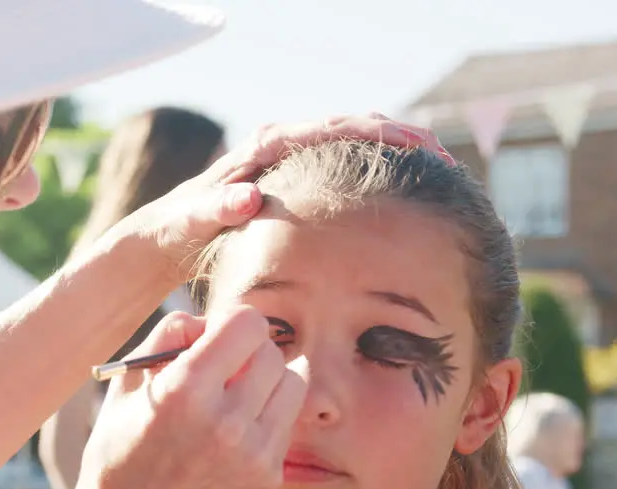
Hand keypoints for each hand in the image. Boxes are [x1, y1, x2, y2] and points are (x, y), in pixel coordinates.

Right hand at [71, 306, 305, 488]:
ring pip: (293, 382)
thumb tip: (210, 320)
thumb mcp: (127, 383)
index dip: (231, 322)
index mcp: (185, 391)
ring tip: (235, 397)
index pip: (248, 323)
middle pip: (272, 352)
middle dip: (248, 352)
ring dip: (267, 381)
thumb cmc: (121, 449)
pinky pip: (286, 421)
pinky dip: (267, 416)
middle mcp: (225, 422)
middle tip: (224, 370)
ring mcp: (252, 454)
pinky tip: (236, 431)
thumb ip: (169, 334)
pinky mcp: (267, 476)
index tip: (216, 338)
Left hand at [104, 113, 451, 283]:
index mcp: (269, 145)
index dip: (383, 136)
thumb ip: (217, 207)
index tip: (422, 148)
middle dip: (405, 140)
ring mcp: (293, 160)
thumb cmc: (180, 227)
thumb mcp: (194, 219)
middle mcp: (284, 142)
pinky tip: (407, 201)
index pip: (336, 128)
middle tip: (448, 162)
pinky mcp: (298, 180)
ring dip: (399, 157)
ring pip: (358, 147)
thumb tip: (251, 198)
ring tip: (442, 179)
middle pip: (358, 128)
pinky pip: (349, 170)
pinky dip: (381, 177)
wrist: (168, 233)